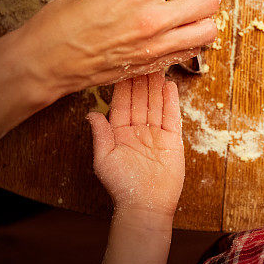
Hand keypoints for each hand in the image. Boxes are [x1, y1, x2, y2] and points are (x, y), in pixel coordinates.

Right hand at [10, 0, 228, 103]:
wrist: (45, 60)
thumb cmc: (63, 20)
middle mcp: (151, 19)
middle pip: (209, 0)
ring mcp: (154, 46)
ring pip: (208, 30)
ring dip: (205, 17)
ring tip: (190, 10)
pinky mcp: (152, 65)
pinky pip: (190, 51)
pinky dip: (192, 38)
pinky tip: (179, 30)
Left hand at [87, 72, 183, 216]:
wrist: (146, 205)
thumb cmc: (122, 186)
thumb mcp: (104, 159)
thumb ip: (101, 134)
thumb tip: (90, 113)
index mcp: (119, 132)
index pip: (121, 103)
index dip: (123, 86)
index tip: (123, 67)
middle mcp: (138, 129)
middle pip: (140, 99)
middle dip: (141, 80)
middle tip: (143, 58)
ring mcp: (156, 132)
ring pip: (155, 103)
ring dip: (156, 85)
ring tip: (158, 65)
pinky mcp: (172, 138)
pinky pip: (172, 115)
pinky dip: (171, 100)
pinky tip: (170, 86)